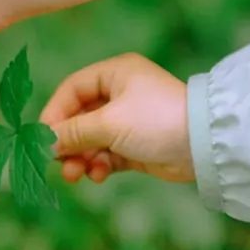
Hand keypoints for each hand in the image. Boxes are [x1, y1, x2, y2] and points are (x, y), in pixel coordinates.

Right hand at [40, 53, 193, 183]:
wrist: (207, 146)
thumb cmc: (156, 121)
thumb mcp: (109, 124)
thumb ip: (74, 132)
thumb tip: (43, 142)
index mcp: (115, 74)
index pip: (72, 90)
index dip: (54, 113)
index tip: (41, 137)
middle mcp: (121, 93)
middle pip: (80, 117)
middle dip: (68, 142)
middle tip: (56, 162)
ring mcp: (130, 120)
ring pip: (92, 138)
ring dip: (81, 156)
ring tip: (75, 174)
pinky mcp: (138, 145)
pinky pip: (108, 153)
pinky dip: (100, 164)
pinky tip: (98, 175)